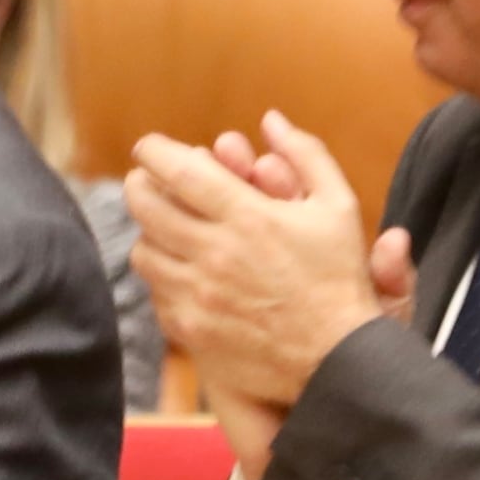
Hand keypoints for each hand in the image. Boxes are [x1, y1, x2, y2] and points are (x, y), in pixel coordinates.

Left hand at [126, 111, 406, 459]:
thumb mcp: (338, 207)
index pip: (180, 170)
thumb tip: (271, 119)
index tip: (149, 148)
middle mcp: (216, 253)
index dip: (155, 152)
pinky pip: (156, 293)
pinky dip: (162, 277)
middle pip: (146, 206)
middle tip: (143, 181)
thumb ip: (306, 155)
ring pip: (144, 251)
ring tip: (163, 229)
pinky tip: (179, 272)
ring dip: (149, 233)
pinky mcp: (191, 329)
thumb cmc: (340, 279)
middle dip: (139, 185)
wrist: (337, 360)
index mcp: (249, 217)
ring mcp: (199, 294)